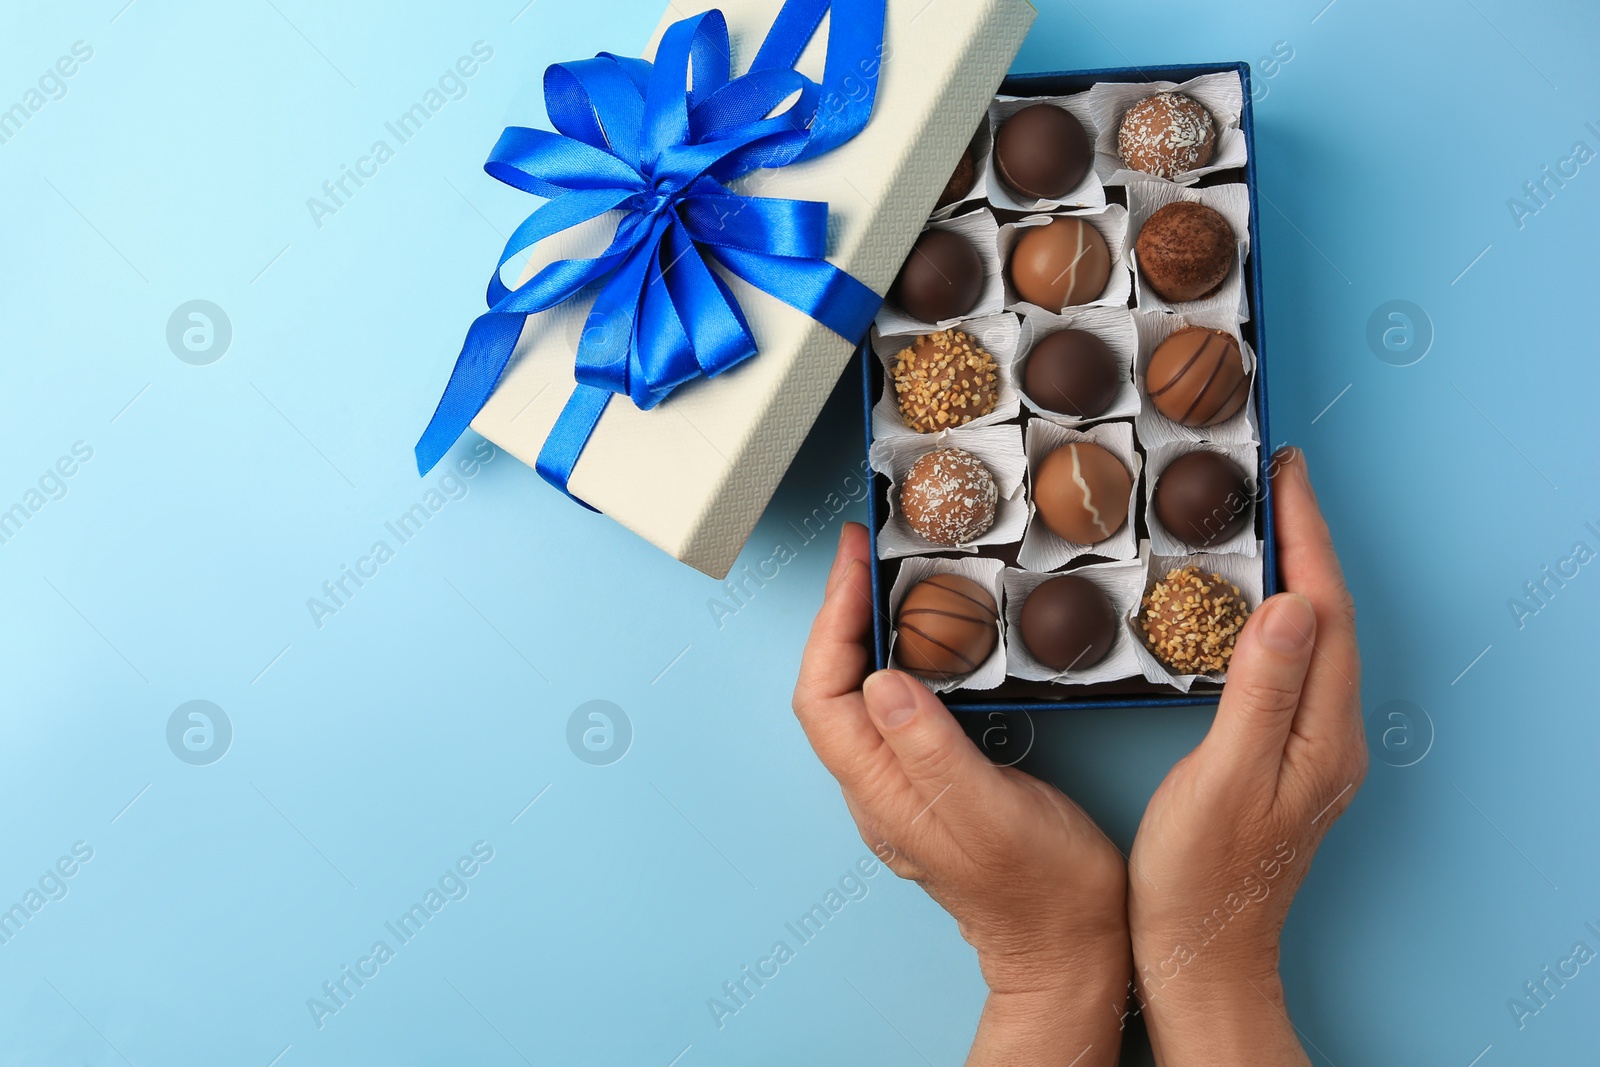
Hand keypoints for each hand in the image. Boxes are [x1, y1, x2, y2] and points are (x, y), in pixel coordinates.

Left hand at [793, 523, 1128, 1065]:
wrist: (1071, 947)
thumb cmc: (1040, 890)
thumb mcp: (989, 814)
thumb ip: (930, 750)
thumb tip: (879, 681)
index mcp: (882, 792)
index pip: (823, 695)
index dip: (830, 623)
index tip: (855, 564)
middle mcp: (879, 787)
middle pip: (832, 685)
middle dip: (841, 610)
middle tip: (866, 549)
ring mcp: (903, 785)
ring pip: (861, 693)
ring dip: (868, 629)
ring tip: (888, 574)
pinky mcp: (934, 780)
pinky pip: (897, 706)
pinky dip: (903, 656)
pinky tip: (930, 635)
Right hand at [1127, 447, 1365, 1065]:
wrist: (1200, 952)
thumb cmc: (1200, 876)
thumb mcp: (1224, 777)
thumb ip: (1261, 690)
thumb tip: (1291, 603)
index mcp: (1322, 731)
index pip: (1325, 608)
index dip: (1305, 534)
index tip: (1283, 473)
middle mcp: (1328, 732)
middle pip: (1326, 614)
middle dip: (1302, 539)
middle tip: (1266, 480)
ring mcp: (1309, 747)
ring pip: (1308, 636)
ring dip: (1288, 573)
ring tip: (1253, 524)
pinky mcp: (1282, 757)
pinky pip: (1286, 664)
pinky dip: (1268, 615)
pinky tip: (1237, 607)